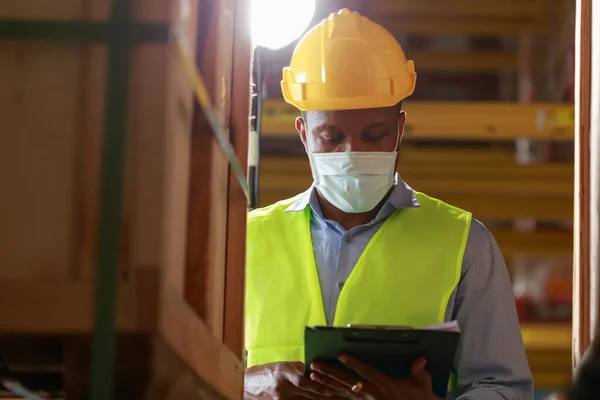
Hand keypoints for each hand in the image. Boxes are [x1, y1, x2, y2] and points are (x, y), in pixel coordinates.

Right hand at [244, 361, 333, 398]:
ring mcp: (280, 399)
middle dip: (323, 397)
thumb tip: (314, 372)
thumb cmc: (265, 373)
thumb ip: (298, 369)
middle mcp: (281, 387)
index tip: (330, 390)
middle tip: (339, 398)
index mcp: (282, 372)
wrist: (245, 385)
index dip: (317, 387)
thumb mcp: (281, 366)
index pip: (303, 381)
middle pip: (307, 395)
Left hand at [309, 355, 440, 399]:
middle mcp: (373, 394)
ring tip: (312, 375)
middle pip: (347, 382)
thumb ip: (419, 371)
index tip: (340, 355)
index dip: (353, 363)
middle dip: (329, 373)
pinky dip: (331, 394)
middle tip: (314, 365)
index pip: (366, 372)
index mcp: (385, 384)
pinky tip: (320, 390)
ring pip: (342, 391)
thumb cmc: (420, 397)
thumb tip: (421, 360)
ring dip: (326, 383)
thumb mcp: (422, 384)